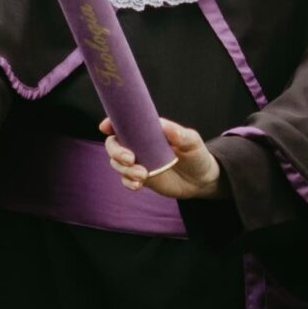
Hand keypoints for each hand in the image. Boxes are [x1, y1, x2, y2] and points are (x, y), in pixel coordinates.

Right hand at [102, 117, 222, 200]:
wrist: (201, 179)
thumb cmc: (196, 154)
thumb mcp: (192, 141)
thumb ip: (180, 134)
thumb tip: (165, 127)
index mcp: (147, 130)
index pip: (124, 124)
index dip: (111, 123)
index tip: (105, 126)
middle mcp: (138, 145)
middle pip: (114, 145)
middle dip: (116, 151)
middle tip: (130, 158)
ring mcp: (138, 162)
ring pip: (117, 163)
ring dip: (125, 169)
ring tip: (143, 175)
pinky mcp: (140, 178)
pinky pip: (126, 180)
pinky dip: (128, 182)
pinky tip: (138, 185)